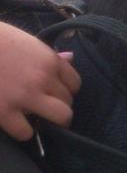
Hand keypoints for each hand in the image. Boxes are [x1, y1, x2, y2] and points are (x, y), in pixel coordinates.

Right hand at [0, 22, 79, 140]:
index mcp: (48, 60)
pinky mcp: (4, 112)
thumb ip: (47, 53)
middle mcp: (43, 79)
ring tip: (36, 118)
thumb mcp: (24, 40)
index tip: (53, 91)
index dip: (65, 89)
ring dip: (50, 121)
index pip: (75, 83)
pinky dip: (22, 131)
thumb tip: (70, 58)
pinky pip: (26, 133)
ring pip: (60, 118)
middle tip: (42, 106)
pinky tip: (14, 123)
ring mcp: (25, 96)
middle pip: (68, 102)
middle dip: (57, 105)